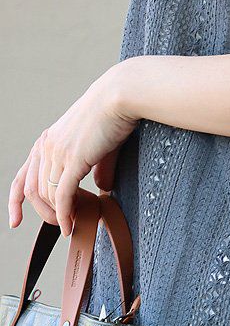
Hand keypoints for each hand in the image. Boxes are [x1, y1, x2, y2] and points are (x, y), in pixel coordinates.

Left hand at [7, 62, 137, 235]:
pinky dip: (64, 215)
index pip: (22, 176)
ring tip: (70, 226)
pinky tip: (69, 226)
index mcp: (47, 141)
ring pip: (46, 195)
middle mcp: (46, 147)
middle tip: (59, 226)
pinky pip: (62, 195)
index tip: (16, 220)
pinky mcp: (73, 160)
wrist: (118, 99)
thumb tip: (102, 187)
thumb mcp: (100, 146)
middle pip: (31, 190)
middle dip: (42, 214)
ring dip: (57, 216)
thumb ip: (98, 169)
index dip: (15, 201)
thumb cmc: (113, 117)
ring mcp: (57, 153)